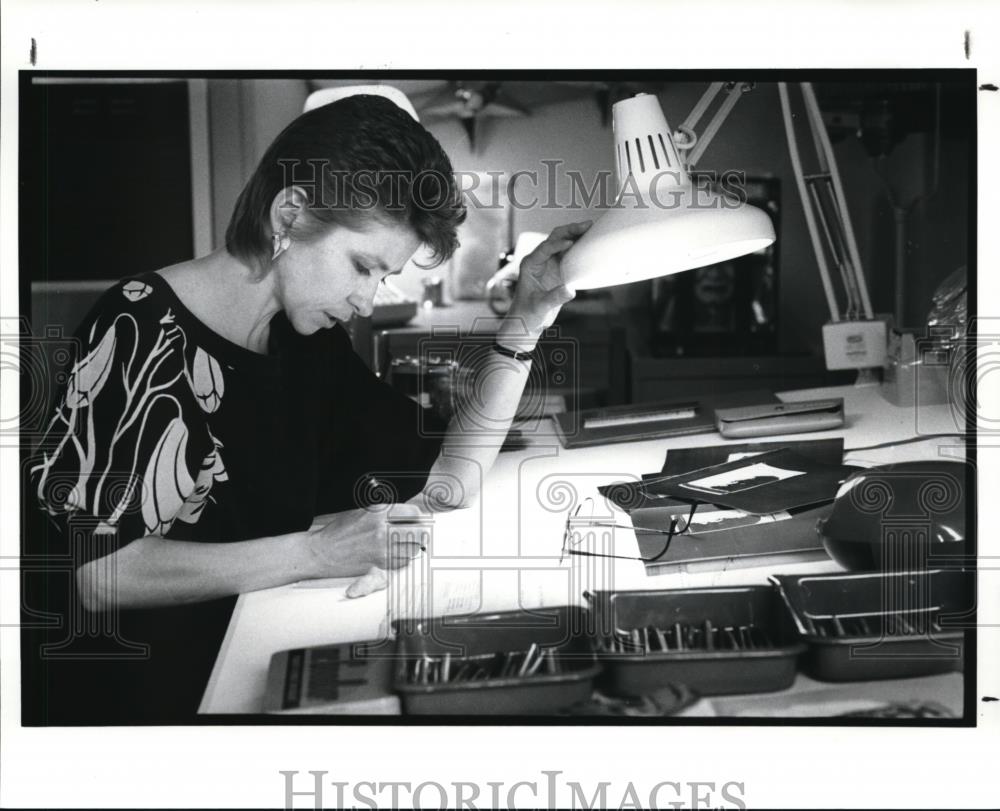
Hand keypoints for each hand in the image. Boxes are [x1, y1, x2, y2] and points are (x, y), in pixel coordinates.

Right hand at [304, 504, 425, 585]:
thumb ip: (386, 512)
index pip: (413, 514)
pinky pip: (402, 563)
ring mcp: (382, 547)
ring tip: (403, 546)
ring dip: (411, 548)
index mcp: (380, 511)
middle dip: (421, 534)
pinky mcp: (379, 564)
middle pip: (419, 532)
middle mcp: (383, 528)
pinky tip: (392, 556)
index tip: (416, 522)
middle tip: (416, 536)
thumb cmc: (341, 530)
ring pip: (413, 549)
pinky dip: (401, 560)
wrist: (321, 552)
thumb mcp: (364, 512)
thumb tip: (408, 515)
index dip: (418, 519)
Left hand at [506, 220, 592, 336]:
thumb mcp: (540, 307)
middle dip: (570, 230)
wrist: (527, 322)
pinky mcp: (558, 270)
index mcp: (530, 264)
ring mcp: (549, 263)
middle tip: (587, 225)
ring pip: (563, 242)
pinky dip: (579, 245)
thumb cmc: (528, 314)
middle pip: (555, 238)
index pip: (545, 248)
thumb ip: (555, 298)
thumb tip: (570, 290)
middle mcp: (539, 260)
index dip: (558, 244)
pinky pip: (570, 253)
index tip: (571, 243)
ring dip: (576, 234)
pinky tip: (590, 241)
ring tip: (592, 227)